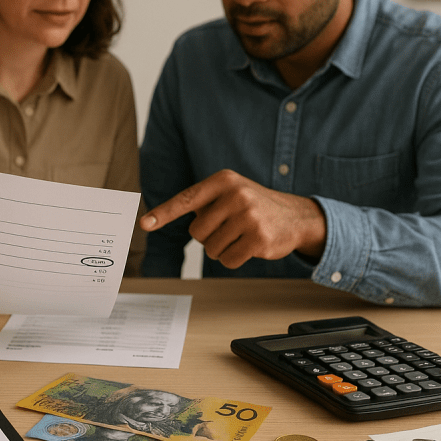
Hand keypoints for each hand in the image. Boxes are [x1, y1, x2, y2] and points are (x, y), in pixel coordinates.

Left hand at [139, 169, 325, 268]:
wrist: (295, 217)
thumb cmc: (253, 206)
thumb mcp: (230, 192)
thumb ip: (202, 202)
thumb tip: (159, 217)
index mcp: (224, 180)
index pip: (187, 199)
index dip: (164, 213)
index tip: (145, 224)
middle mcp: (236, 195)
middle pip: (196, 232)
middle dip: (208, 236)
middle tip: (228, 228)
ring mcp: (249, 217)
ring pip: (211, 249)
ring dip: (221, 249)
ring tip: (240, 236)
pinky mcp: (259, 239)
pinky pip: (228, 260)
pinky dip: (233, 259)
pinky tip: (248, 247)